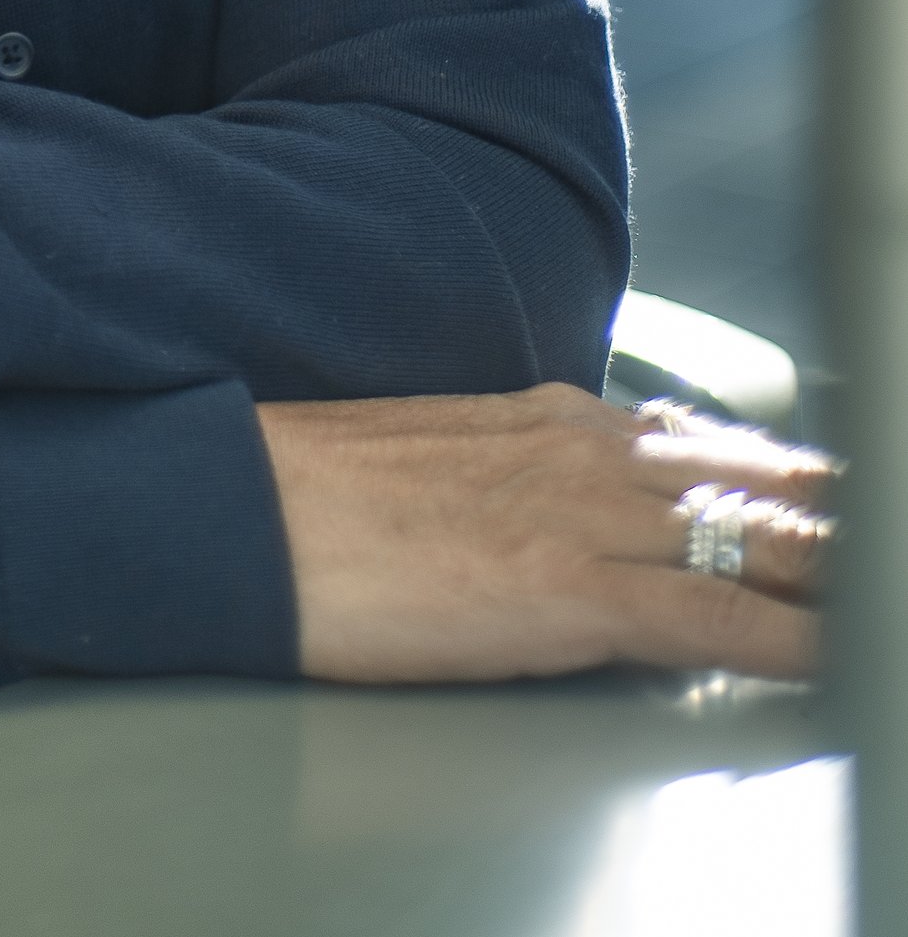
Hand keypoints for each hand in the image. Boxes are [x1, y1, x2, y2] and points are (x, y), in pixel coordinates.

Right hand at [258, 384, 834, 683]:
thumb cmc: (311, 499)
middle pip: (757, 484)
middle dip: (835, 514)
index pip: (711, 447)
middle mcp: (583, 449)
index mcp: (551, 417)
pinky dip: (795, 641)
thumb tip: (571, 508)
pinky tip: (839, 659)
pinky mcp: (567, 589)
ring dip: (836, 565)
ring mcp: (580, 515)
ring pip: (758, 540)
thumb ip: (520, 473)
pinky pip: (715, 622)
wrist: (235, 508)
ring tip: (884, 584)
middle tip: (885, 530)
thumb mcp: (437, 462)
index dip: (793, 481)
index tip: (845, 500)